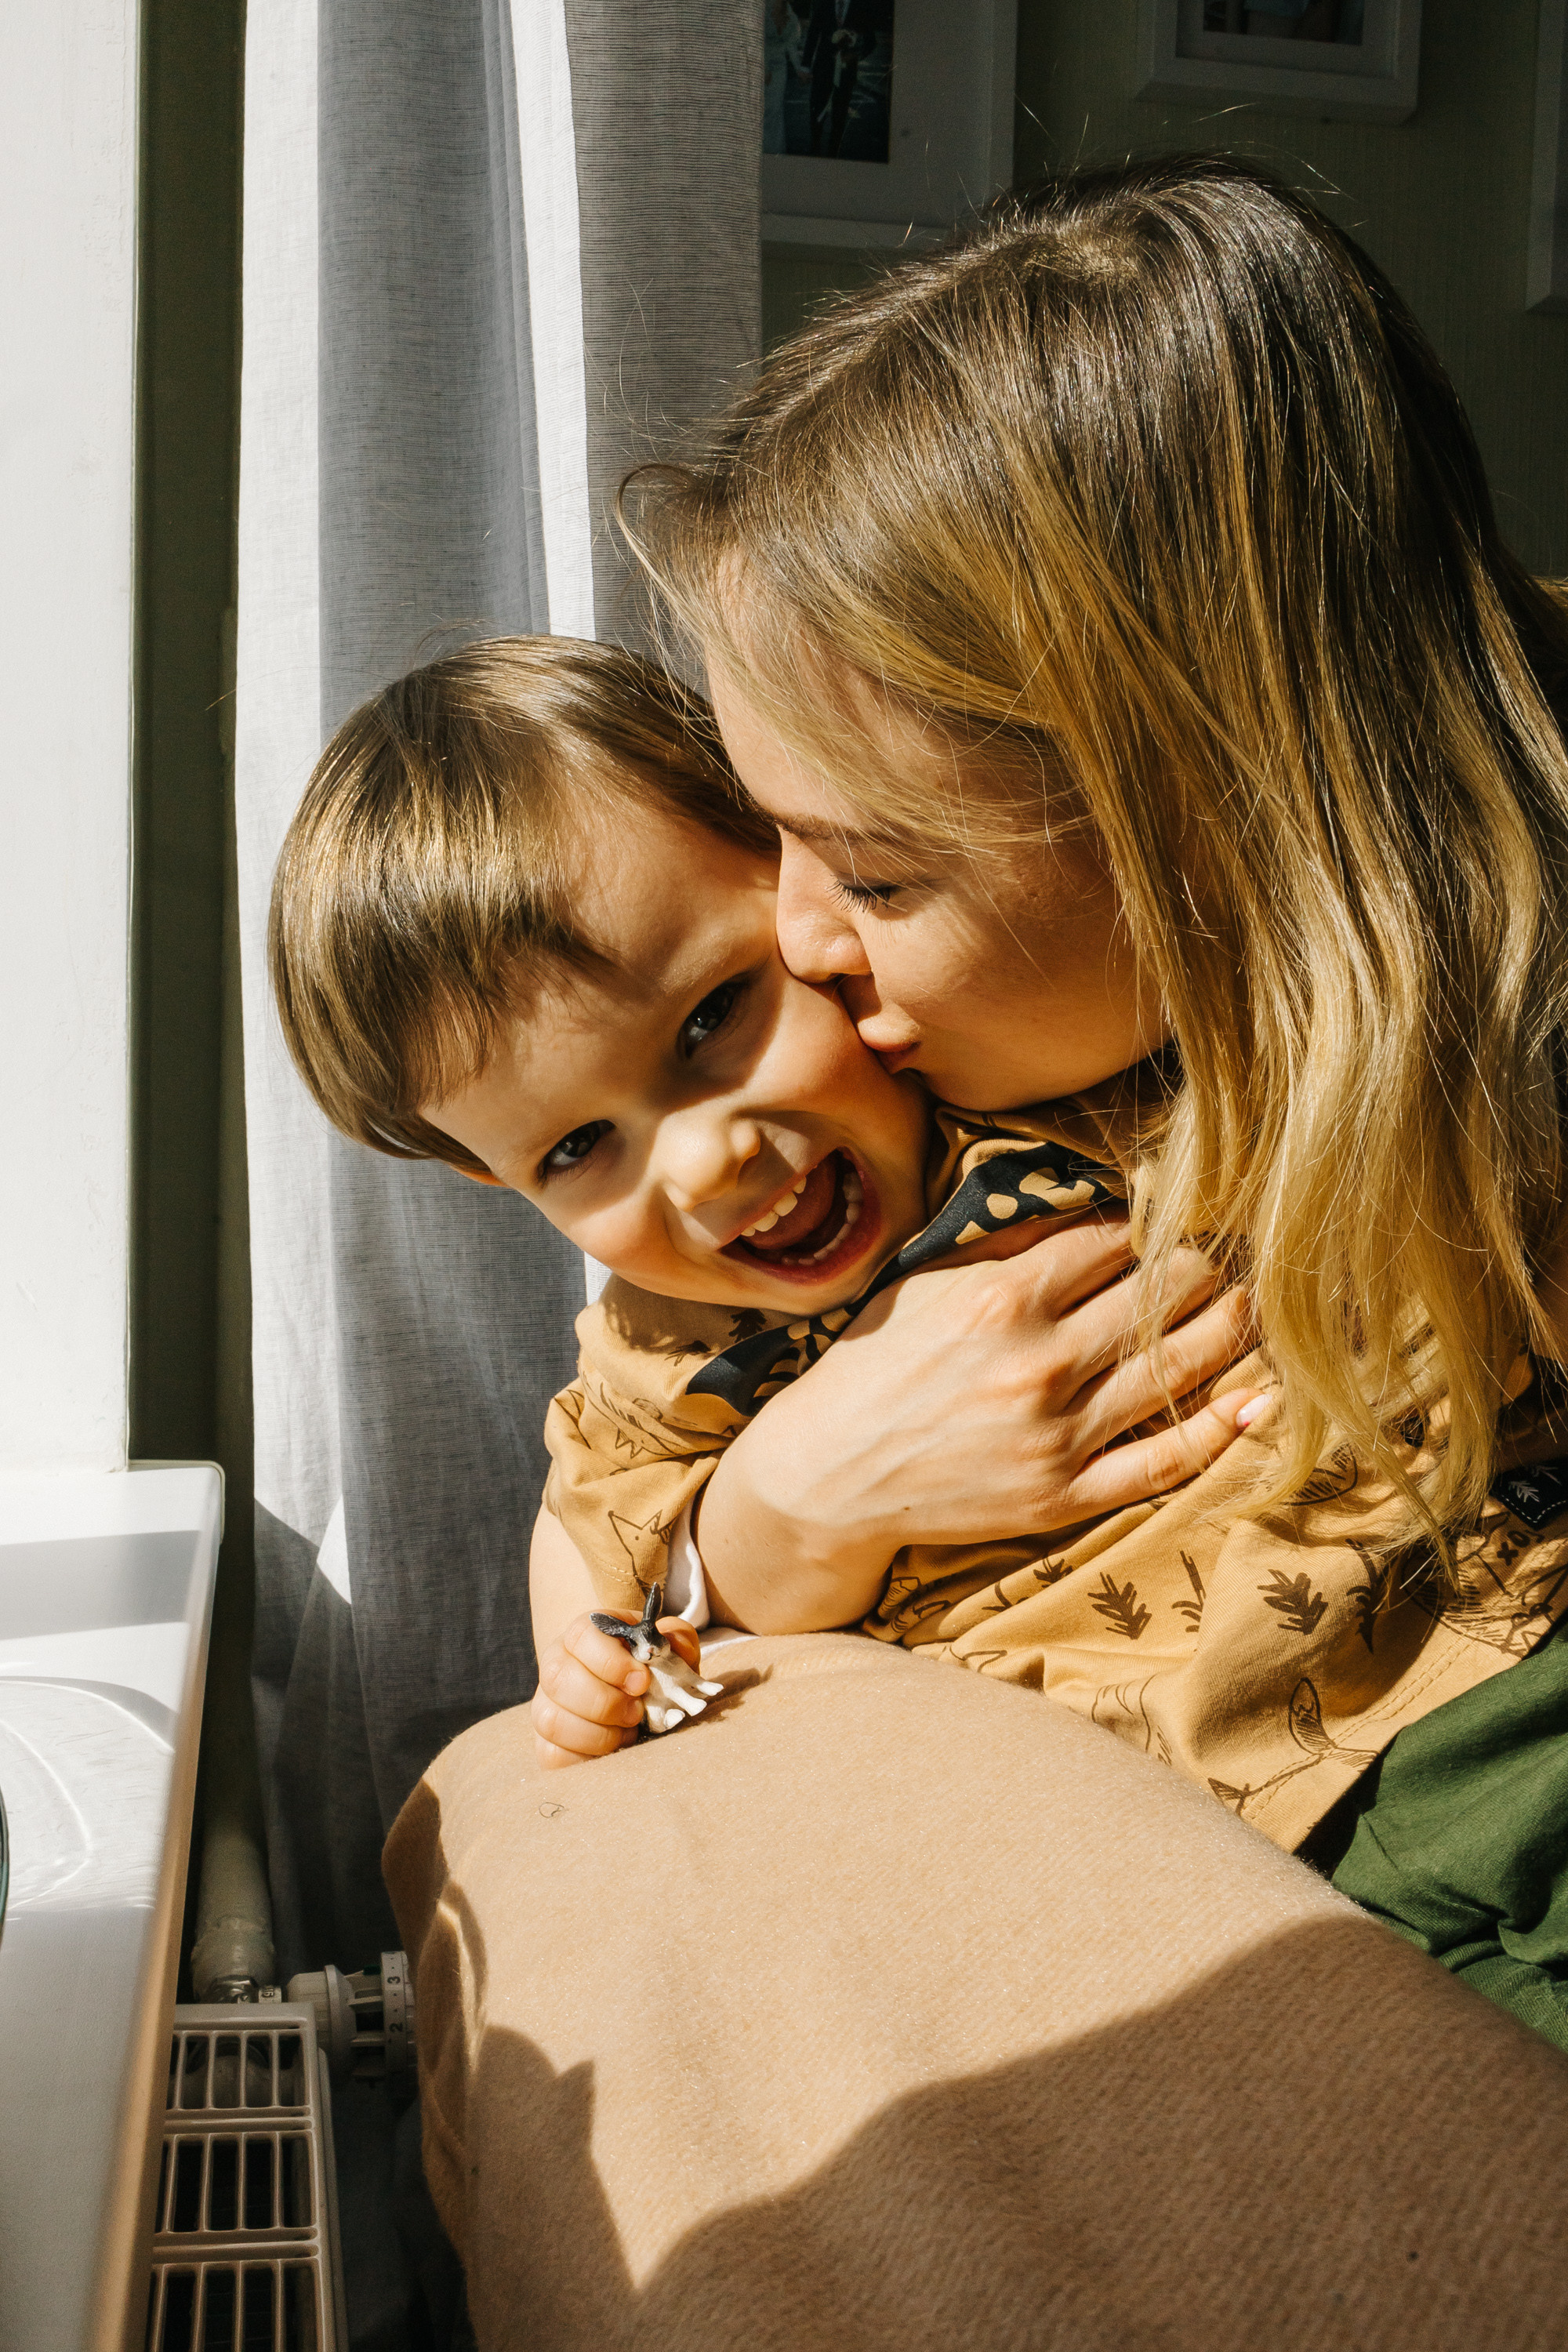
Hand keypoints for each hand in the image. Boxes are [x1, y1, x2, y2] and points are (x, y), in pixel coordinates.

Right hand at [531, 1610, 704, 1769]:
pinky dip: (586, 1758)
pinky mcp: (545, 1741)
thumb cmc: (648, 1668)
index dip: (612, 1662)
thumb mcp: (667, 1649)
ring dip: (596, 1734)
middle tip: (636, 1713)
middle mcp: (557, 1664)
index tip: (642, 1682)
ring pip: (550, 1719)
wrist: (628, 1695)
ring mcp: (545, 1703)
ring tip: (626, 1733)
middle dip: (605, 1702)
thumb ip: (675, 1639)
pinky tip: (611, 1750)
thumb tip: (673, 1645)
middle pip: (558, 1677)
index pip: (581, 1635)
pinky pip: (551, 1754)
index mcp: (585, 1635)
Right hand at [699, 1214, 1260, 1633]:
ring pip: (1182, 1371)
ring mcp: (1056, 1435)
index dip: (1159, 1223)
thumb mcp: (926, 1283)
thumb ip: (1011, 1245)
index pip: (1119, 1241)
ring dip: (1233, 1332)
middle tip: (1227, 1261)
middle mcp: (1038, 1362)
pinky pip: (1167, 1462)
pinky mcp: (1064, 1495)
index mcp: (1003, 1298)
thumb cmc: (874, 1366)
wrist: (825, 1475)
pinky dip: (1223, 1428)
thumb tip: (1100, 1210)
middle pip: (1167, 1296)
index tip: (1179, 1219)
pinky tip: (1258, 1396)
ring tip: (1253, 1310)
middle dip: (1208, 1269)